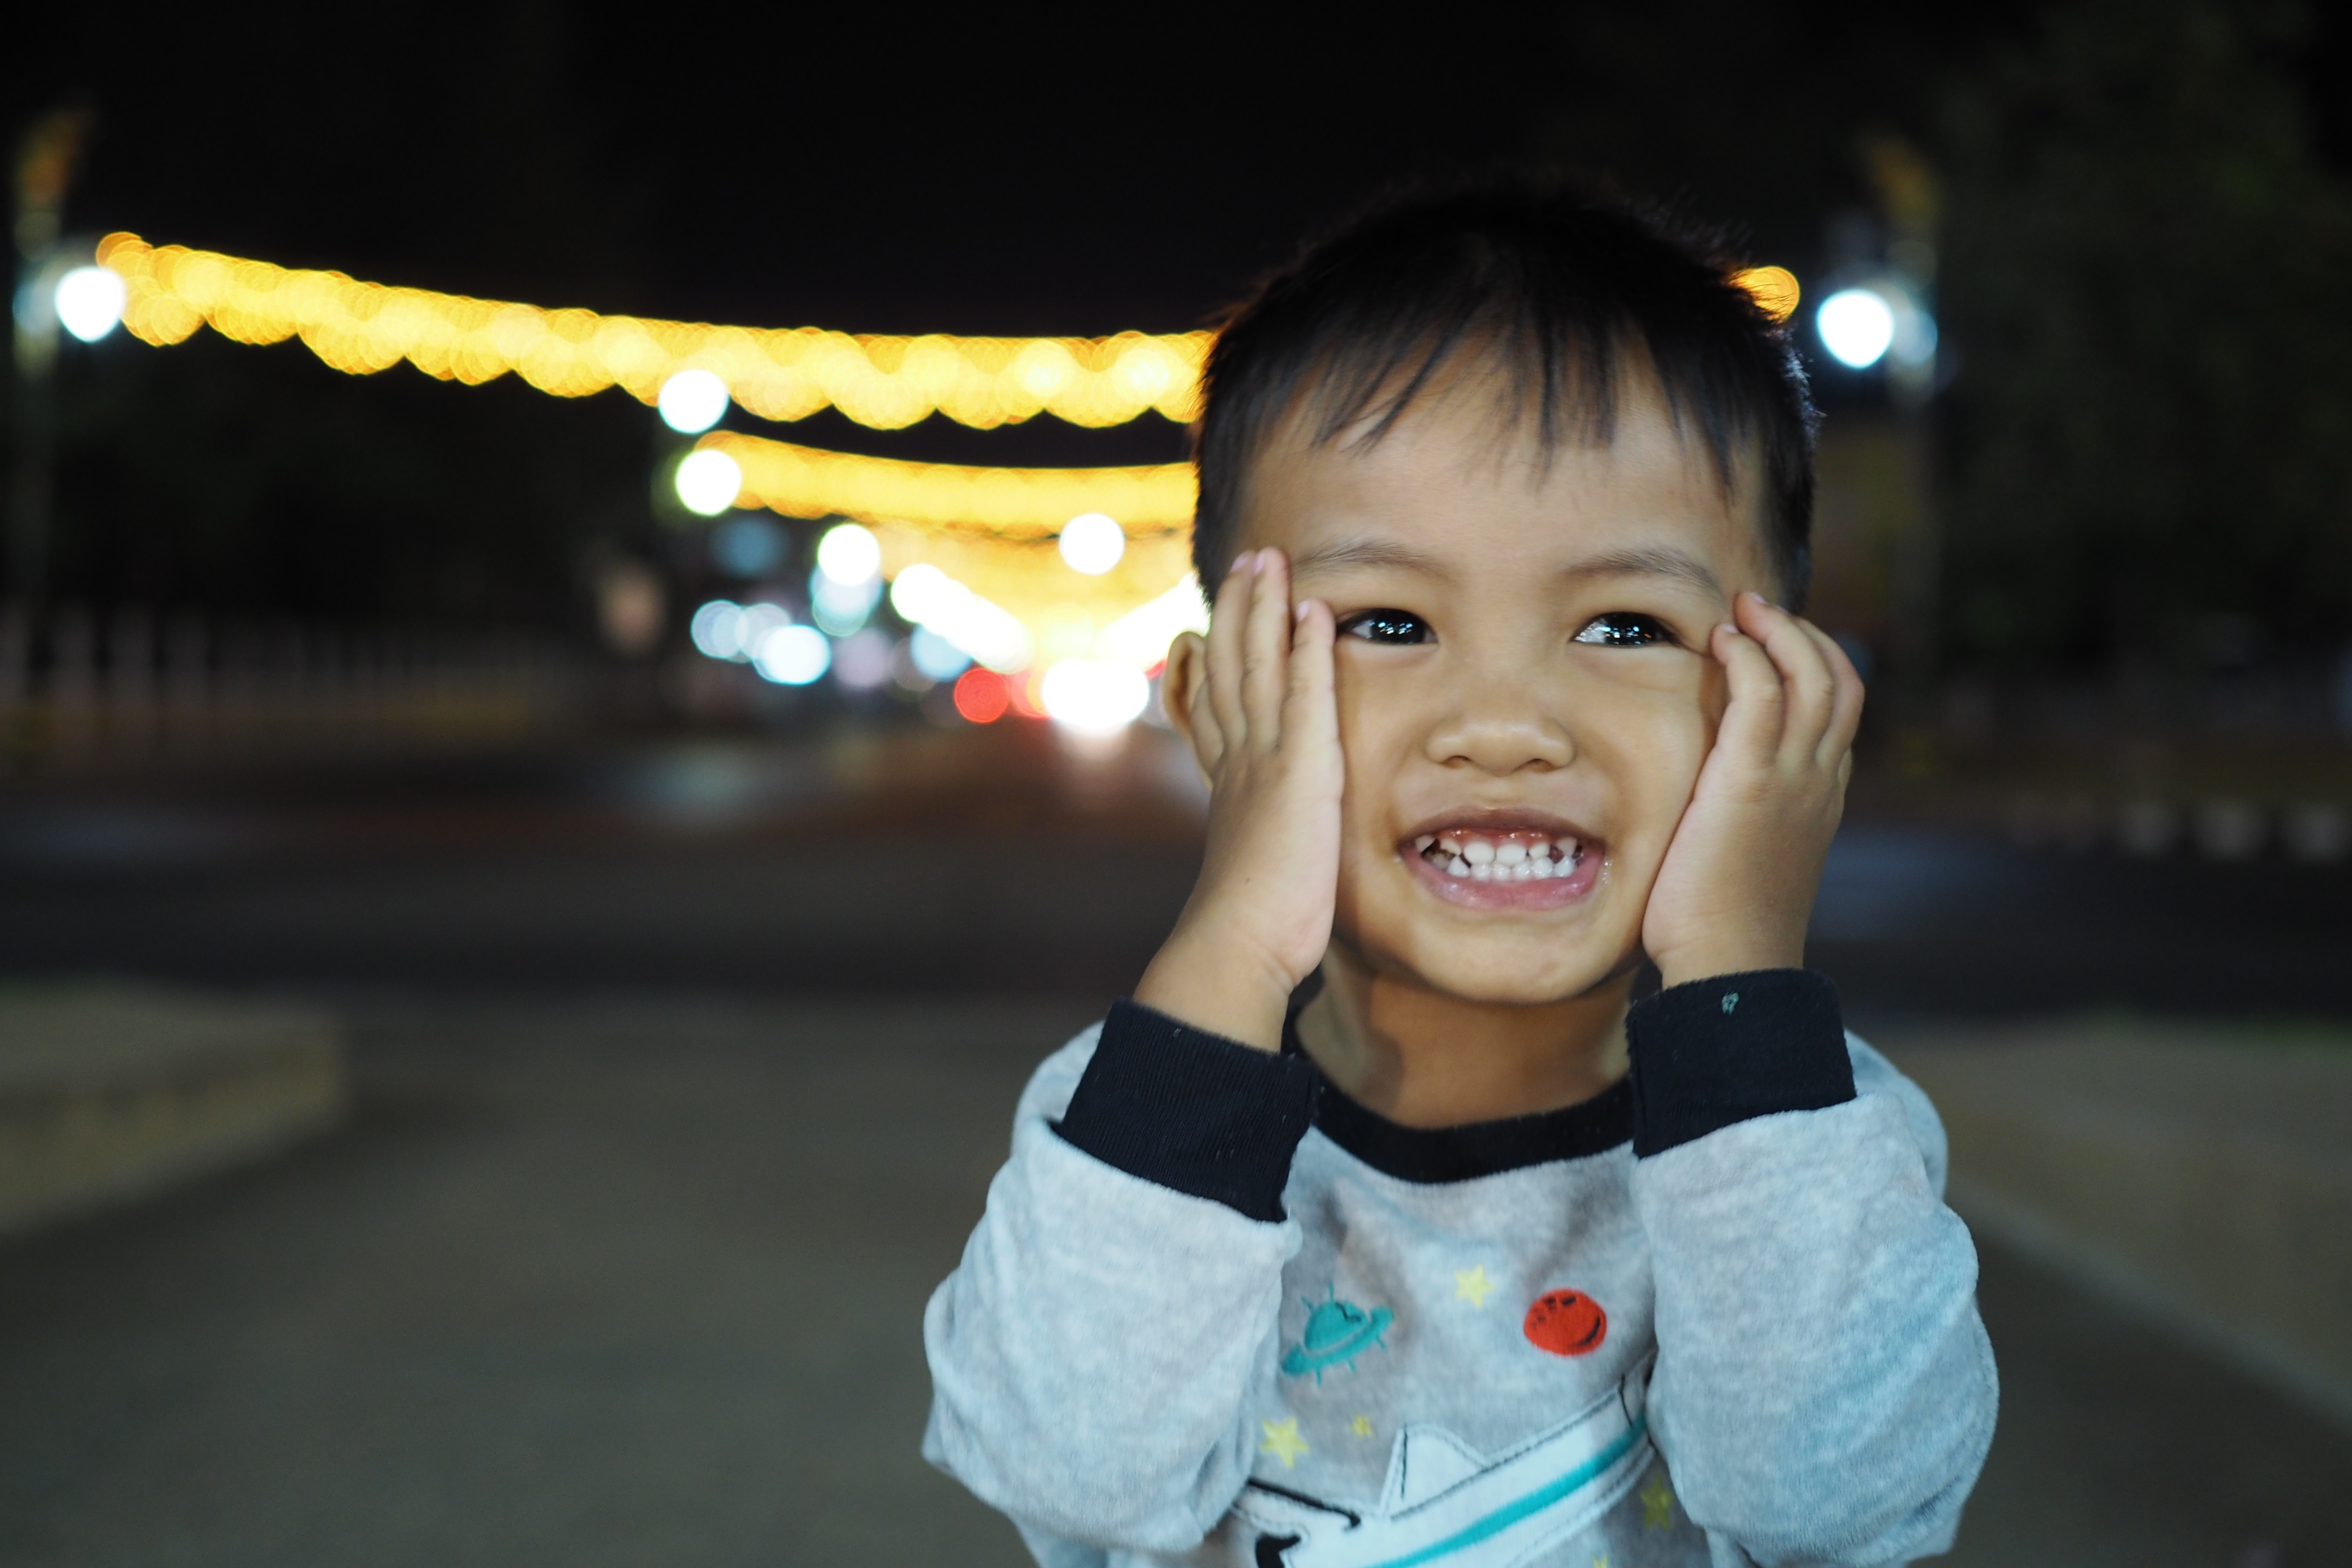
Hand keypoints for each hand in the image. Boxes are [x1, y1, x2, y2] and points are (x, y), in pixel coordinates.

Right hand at [1135, 548, 1341, 1050]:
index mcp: (1227, 783)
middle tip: (1245, 561)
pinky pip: (1306, 696)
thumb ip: (1248, 840)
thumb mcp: (1248, 871)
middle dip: (1236, 611)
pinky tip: (1312, 612)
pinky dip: (1307, 651)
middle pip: (1230, 667)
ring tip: (1270, 561)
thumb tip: (1238, 855)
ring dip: (1264, 608)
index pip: (1214, 705)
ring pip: (1259, 665)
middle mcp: (1238, 761)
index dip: (1214, 657)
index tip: (1208, 623)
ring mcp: (1265, 760)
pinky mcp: (1301, 771)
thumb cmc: (1251, 928)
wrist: (1239, 945)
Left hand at [1642, 593, 1863, 988]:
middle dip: (1805, 634)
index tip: (1776, 644)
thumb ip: (1748, 818)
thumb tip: (1713, 804)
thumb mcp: (1749, 857)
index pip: (1842, 712)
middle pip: (1840, 681)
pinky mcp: (1751, 781)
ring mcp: (1793, 780)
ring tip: (1742, 611)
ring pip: (1812, 676)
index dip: (1817, 665)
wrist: (1730, 965)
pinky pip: (1764, 694)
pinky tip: (1723, 642)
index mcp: (1823, 798)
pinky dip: (1749, 656)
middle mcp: (1820, 782)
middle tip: (1758, 609)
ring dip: (1779, 631)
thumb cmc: (1722, 924)